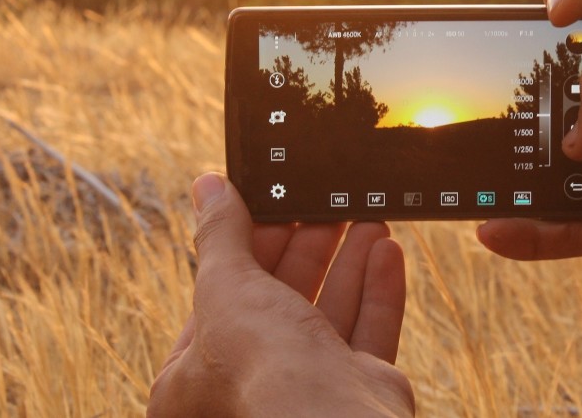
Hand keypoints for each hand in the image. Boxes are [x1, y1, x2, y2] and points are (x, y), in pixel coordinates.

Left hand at [147, 173, 413, 416]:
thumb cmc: (259, 368)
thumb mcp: (226, 286)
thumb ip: (220, 236)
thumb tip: (207, 186)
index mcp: (194, 378)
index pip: (220, 299)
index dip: (249, 247)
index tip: (275, 209)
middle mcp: (250, 389)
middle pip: (281, 302)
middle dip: (308, 249)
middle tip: (326, 207)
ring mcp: (306, 393)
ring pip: (329, 314)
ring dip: (349, 262)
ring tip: (367, 218)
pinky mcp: (355, 392)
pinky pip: (369, 333)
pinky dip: (378, 291)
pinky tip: (387, 251)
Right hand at [477, 0, 581, 260]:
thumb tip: (576, 135)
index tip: (554, 10)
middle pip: (579, 72)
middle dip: (541, 80)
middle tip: (521, 93)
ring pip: (566, 153)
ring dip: (526, 167)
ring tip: (492, 175)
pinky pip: (571, 220)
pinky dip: (536, 230)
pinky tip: (498, 230)